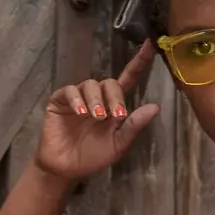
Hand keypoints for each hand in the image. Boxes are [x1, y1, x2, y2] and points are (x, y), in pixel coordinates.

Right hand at [34, 39, 161, 182]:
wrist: (65, 169)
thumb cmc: (92, 157)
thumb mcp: (118, 145)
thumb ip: (134, 126)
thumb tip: (155, 107)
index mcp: (114, 106)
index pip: (128, 79)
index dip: (139, 62)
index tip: (150, 44)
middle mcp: (97, 98)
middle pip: (110, 82)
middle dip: (115, 97)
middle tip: (116, 115)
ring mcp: (78, 98)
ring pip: (91, 84)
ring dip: (96, 100)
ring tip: (96, 117)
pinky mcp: (60, 100)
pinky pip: (70, 91)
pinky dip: (77, 100)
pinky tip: (81, 113)